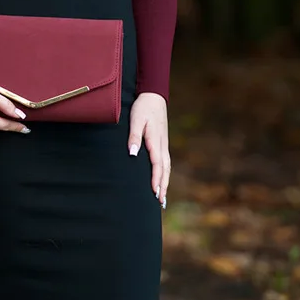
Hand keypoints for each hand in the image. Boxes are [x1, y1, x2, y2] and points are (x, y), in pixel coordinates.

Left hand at [128, 92, 169, 208]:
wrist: (153, 96)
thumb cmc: (142, 108)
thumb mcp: (135, 120)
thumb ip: (134, 137)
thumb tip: (133, 154)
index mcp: (155, 141)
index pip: (157, 164)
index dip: (156, 179)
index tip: (154, 192)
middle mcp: (162, 145)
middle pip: (164, 170)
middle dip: (163, 186)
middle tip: (160, 202)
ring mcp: (164, 145)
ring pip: (166, 168)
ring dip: (165, 183)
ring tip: (162, 198)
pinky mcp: (163, 143)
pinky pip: (165, 163)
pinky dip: (165, 174)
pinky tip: (163, 181)